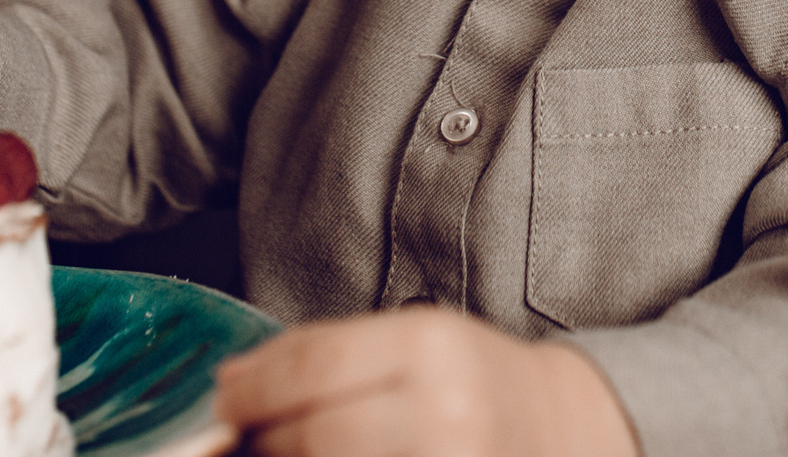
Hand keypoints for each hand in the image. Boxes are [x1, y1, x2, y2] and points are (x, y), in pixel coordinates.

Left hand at [212, 308, 639, 456]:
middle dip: (260, 440)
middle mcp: (440, 412)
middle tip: (241, 437)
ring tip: (279, 453)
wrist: (564, 431)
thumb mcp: (416, 341)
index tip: (223, 399)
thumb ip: (329, 355)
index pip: (310, 367)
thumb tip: (234, 383)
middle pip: (311, 436)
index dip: (251, 389)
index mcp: (430, 347)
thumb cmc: (479, 384)